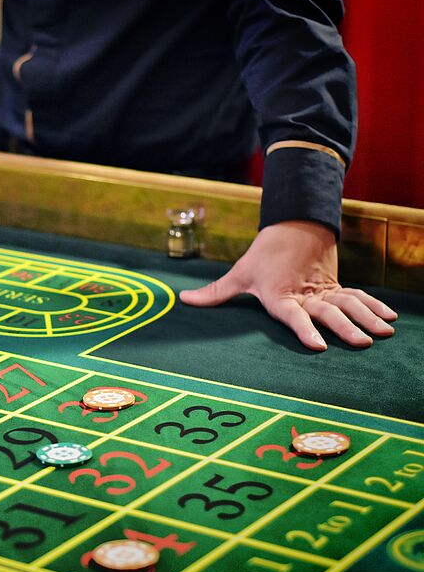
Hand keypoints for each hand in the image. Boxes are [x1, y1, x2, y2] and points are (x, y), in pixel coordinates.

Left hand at [180, 220, 396, 350]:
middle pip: (328, 312)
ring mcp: (323, 289)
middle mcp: (305, 294)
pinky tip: (390, 317)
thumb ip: (215, 293)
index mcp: (280, 295)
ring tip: (384, 332)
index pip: (292, 315)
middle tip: (363, 342)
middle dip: (347, 327)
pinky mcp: (335, 285)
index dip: (304, 330)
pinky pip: (357, 296)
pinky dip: (374, 305)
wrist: (293, 225)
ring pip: (349, 303)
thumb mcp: (239, 274)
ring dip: (367, 317)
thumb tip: (182, 300)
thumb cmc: (263, 255)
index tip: (318, 346)